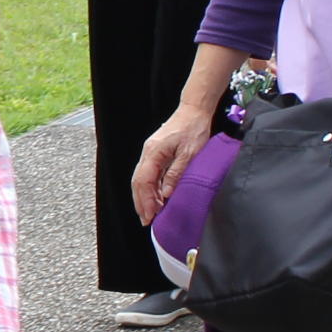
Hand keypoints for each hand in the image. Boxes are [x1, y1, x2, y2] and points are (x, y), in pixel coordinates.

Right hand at [131, 103, 215, 225]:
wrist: (194, 110)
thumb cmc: (193, 128)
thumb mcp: (190, 153)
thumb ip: (176, 174)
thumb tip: (167, 194)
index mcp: (154, 152)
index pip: (144, 181)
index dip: (146, 200)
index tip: (150, 216)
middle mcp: (148, 153)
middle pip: (138, 182)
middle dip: (141, 202)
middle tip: (146, 220)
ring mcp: (150, 153)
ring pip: (141, 179)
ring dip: (144, 197)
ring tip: (150, 213)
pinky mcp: (156, 153)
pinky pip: (148, 174)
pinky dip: (150, 188)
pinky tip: (156, 198)